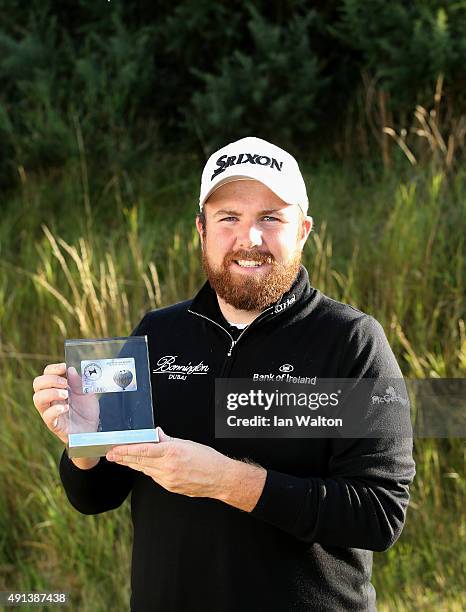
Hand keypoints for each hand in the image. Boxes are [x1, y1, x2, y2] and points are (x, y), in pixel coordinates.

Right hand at [33, 362, 99, 445]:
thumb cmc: (87, 410)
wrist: (92, 429)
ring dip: (51, 393)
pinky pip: (47, 416)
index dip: (53, 369)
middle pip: (37, 384)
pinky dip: (55, 410)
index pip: (46, 374)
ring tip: (66, 394)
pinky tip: (66, 408)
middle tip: (64, 383)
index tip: (64, 367)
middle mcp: (50, 398)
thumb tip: (70, 369)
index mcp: (57, 387)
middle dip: (50, 379)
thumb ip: (79, 382)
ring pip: (37, 399)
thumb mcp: (87, 392)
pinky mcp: (54, 424)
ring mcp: (50, 411)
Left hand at [106, 428, 266, 510]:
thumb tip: (156, 434)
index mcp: (171, 452)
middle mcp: (168, 467)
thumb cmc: (207, 458)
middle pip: (140, 461)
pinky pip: (154, 476)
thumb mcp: (187, 443)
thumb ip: (168, 440)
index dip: (126, 450)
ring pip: (145, 470)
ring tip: (121, 459)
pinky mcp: (170, 487)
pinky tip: (141, 466)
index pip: (143, 450)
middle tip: (110, 454)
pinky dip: (147, 470)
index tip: (114, 449)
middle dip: (123, 457)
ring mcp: (168, 479)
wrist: (220, 478)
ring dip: (132, 464)